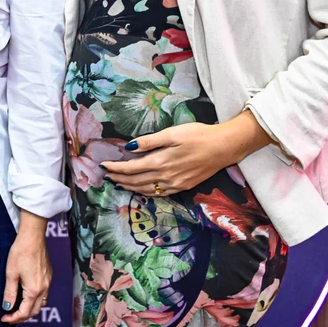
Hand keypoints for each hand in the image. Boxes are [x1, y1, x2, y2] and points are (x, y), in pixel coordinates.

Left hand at [1, 215, 50, 323]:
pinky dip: (35, 300)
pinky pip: (44, 294)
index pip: (25, 312)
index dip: (14, 318)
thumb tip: (7, 306)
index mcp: (34, 290)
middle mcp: (44, 288)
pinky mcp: (49, 276)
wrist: (33, 237)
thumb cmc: (21, 252)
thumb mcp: (11, 273)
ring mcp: (48, 282)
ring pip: (41, 303)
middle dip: (22, 316)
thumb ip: (10, 292)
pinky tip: (27, 295)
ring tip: (18, 307)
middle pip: (35, 311)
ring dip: (30, 309)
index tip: (4, 318)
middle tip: (10, 316)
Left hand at [101, 112, 272, 195]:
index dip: (116, 168)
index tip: (104, 165)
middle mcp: (166, 176)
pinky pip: (160, 194)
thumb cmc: (198, 135)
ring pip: (147, 190)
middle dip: (119, 179)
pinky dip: (146, 192)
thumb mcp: (172, 133)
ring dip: (130, 187)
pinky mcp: (183, 186)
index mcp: (161, 161)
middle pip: (136, 181)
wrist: (223, 147)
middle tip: (107, 176)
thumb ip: (149, 142)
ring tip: (118, 183)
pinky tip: (141, 190)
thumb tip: (129, 147)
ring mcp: (175, 184)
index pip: (131, 168)